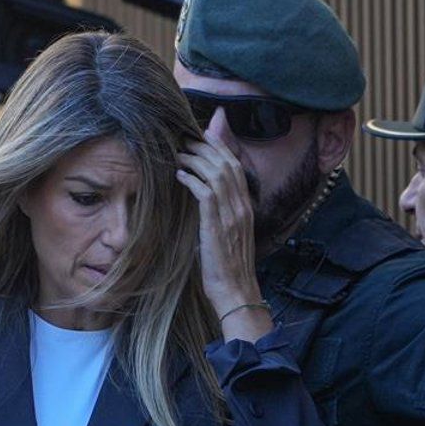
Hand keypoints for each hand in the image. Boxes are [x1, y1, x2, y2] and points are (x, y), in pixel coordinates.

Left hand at [175, 126, 264, 328]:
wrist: (236, 292)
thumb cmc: (227, 268)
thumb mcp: (226, 234)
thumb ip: (218, 214)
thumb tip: (202, 201)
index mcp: (245, 207)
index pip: (236, 167)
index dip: (222, 147)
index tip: (206, 133)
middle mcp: (242, 207)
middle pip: (228, 164)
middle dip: (207, 147)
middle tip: (186, 138)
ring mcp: (232, 216)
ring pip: (218, 174)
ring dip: (197, 160)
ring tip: (179, 153)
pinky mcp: (218, 226)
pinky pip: (206, 194)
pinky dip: (192, 180)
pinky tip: (179, 175)